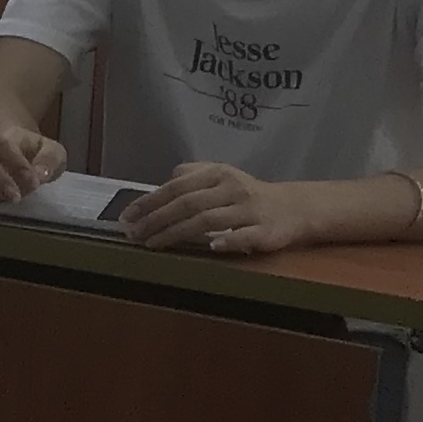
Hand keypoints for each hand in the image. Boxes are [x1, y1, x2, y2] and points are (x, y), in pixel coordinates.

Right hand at [0, 123, 65, 206]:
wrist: (16, 152)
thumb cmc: (36, 153)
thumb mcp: (52, 150)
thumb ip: (50, 159)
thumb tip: (40, 174)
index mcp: (6, 138)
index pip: (7, 146)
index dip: (18, 164)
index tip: (35, 182)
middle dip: (0, 179)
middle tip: (16, 196)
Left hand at [125, 164, 321, 256]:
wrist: (294, 208)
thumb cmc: (248, 194)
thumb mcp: (220, 176)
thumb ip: (192, 174)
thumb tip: (162, 183)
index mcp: (218, 174)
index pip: (177, 187)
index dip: (150, 201)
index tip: (128, 216)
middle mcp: (232, 189)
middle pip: (188, 204)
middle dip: (157, 219)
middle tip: (135, 234)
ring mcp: (250, 210)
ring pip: (209, 221)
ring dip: (178, 233)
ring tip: (155, 244)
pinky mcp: (266, 231)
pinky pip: (244, 236)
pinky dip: (227, 241)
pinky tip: (210, 247)